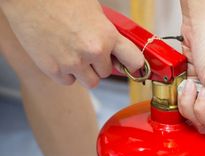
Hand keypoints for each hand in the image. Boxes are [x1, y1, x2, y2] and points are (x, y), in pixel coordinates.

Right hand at [0, 0, 143, 87]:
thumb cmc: (61, 0)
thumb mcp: (95, 12)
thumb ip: (107, 34)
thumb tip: (115, 48)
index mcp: (107, 35)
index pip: (134, 60)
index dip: (134, 65)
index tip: (132, 67)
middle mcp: (93, 52)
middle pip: (107, 73)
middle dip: (100, 64)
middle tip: (88, 51)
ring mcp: (73, 63)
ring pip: (91, 82)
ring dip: (86, 73)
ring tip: (75, 56)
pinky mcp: (54, 69)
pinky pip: (69, 82)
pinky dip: (66, 74)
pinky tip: (60, 57)